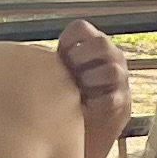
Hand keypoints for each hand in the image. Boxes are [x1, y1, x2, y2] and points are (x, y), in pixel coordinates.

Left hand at [58, 20, 131, 150]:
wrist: (84, 130)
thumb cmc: (67, 94)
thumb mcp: (61, 71)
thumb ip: (55, 59)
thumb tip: (34, 54)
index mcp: (93, 44)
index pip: (81, 27)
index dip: (69, 40)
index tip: (62, 56)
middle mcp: (112, 57)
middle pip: (101, 43)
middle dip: (82, 58)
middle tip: (71, 72)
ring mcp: (121, 79)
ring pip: (111, 70)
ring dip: (91, 80)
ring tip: (80, 92)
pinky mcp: (123, 102)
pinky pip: (112, 98)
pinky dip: (96, 102)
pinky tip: (86, 107)